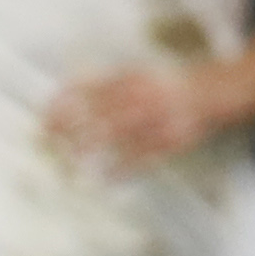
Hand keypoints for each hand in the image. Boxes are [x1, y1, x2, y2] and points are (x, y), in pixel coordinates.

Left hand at [44, 65, 219, 173]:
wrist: (211, 92)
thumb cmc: (160, 86)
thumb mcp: (132, 76)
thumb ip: (101, 84)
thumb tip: (61, 94)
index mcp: (133, 78)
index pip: (92, 89)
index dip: (66, 103)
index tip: (43, 116)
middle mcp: (145, 95)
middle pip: (102, 112)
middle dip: (73, 126)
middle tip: (48, 140)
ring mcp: (160, 117)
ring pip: (122, 134)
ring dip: (95, 147)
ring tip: (70, 160)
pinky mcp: (174, 139)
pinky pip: (145, 156)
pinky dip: (124, 168)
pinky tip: (105, 179)